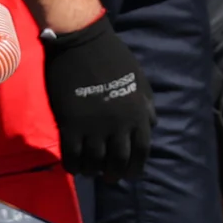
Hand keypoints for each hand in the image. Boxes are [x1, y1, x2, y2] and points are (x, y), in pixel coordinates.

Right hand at [41, 17, 150, 185]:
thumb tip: (151, 125)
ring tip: (91, 172)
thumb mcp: (140, 82)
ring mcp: (94, 126)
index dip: (136, 166)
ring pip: (95, 161)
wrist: (84, 44)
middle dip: (115, 174)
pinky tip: (73, 167)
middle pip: (119, 160)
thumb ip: (146, 105)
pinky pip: (72, 154)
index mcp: (138, 114)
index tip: (130, 174)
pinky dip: (73, 165)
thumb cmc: (115, 59)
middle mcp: (119, 125)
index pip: (142, 150)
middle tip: (109, 178)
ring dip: (93, 171)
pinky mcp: (71, 123)